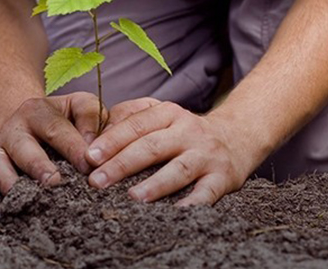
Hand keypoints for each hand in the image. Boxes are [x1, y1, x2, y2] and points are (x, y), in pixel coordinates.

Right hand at [0, 92, 106, 202]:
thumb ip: (90, 116)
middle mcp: (14, 130)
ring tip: (27, 198)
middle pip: (23, 148)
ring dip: (9, 182)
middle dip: (38, 166)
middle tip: (55, 182)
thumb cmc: (61, 118)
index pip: (55, 128)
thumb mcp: (77, 105)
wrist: (25, 121)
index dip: (72, 147)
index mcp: (37, 111)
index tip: (88, 166)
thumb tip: (93, 148)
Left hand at [85, 98, 258, 205]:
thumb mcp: (161, 115)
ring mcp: (206, 154)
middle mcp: (188, 131)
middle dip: (122, 164)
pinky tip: (175, 214)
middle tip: (97, 181)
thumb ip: (130, 118)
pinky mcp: (223, 177)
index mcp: (168, 113)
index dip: (111, 140)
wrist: (237, 137)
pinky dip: (192, 204)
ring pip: (178, 169)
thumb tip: (95, 135)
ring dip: (155, 184)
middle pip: (152, 146)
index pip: (136, 125)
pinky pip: (207, 193)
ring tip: (132, 197)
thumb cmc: (184, 131)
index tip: (89, 156)